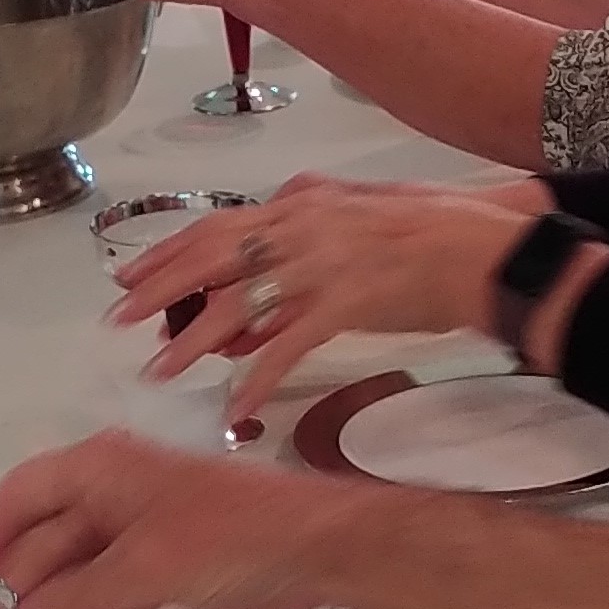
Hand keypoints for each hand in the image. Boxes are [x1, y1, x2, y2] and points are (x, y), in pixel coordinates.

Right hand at [0, 431, 361, 608]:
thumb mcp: (143, 567)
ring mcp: (139, 537)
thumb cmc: (228, 537)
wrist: (315, 551)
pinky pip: (107, 601)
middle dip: (17, 598)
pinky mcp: (163, 573)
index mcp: (100, 470)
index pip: (21, 495)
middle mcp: (112, 496)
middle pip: (45, 545)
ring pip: (74, 580)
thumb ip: (74, 600)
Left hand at [113, 177, 545, 414]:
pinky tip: (237, 405)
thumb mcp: (361, 220)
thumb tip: (258, 302)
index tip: (131, 276)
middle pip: (211, 256)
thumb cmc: (436, 234)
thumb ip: (307, 248)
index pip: (219, 225)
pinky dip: (257, 377)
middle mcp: (303, 225)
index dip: (169, 251)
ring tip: (159, 370)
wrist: (489, 249)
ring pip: (237, 304)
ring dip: (193, 342)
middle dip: (159, 290)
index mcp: (304, 203)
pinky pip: (287, 346)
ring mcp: (322, 263)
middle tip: (119, 319)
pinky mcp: (348, 303)